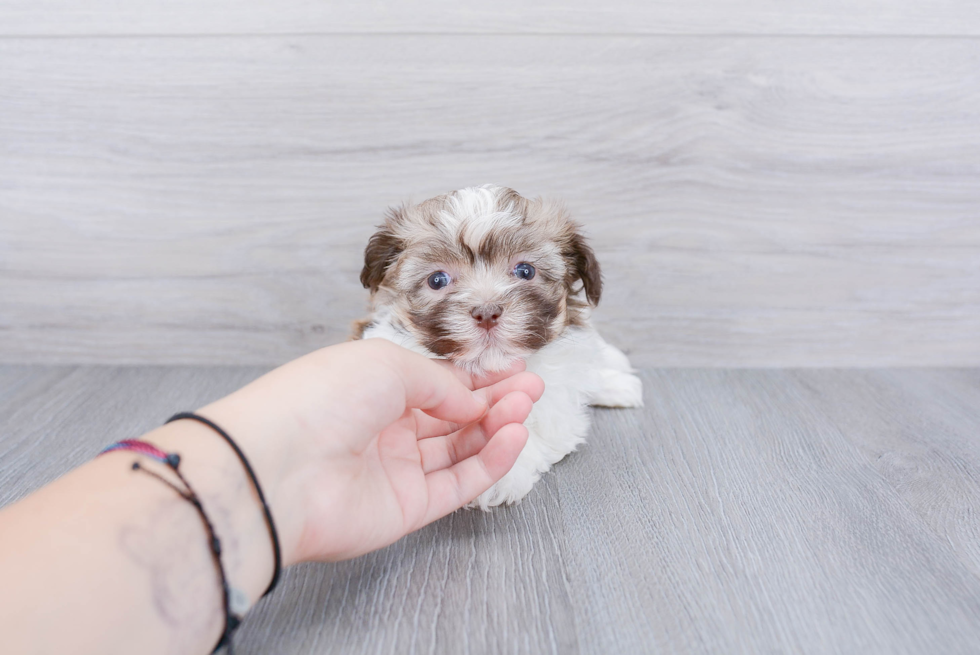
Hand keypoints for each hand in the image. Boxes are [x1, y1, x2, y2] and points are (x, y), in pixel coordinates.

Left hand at [200, 339, 544, 563]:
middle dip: (495, 400)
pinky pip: (458, 483)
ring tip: (525, 409)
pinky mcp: (407, 508)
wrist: (278, 466)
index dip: (478, 377)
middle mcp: (385, 428)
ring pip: (460, 448)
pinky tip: (513, 437)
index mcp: (373, 389)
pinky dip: (490, 461)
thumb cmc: (321, 398)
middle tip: (533, 388)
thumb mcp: (388, 365)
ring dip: (496, 427)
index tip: (516, 370)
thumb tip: (473, 401)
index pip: (437, 383)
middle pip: (453, 415)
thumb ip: (441, 383)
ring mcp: (396, 469)